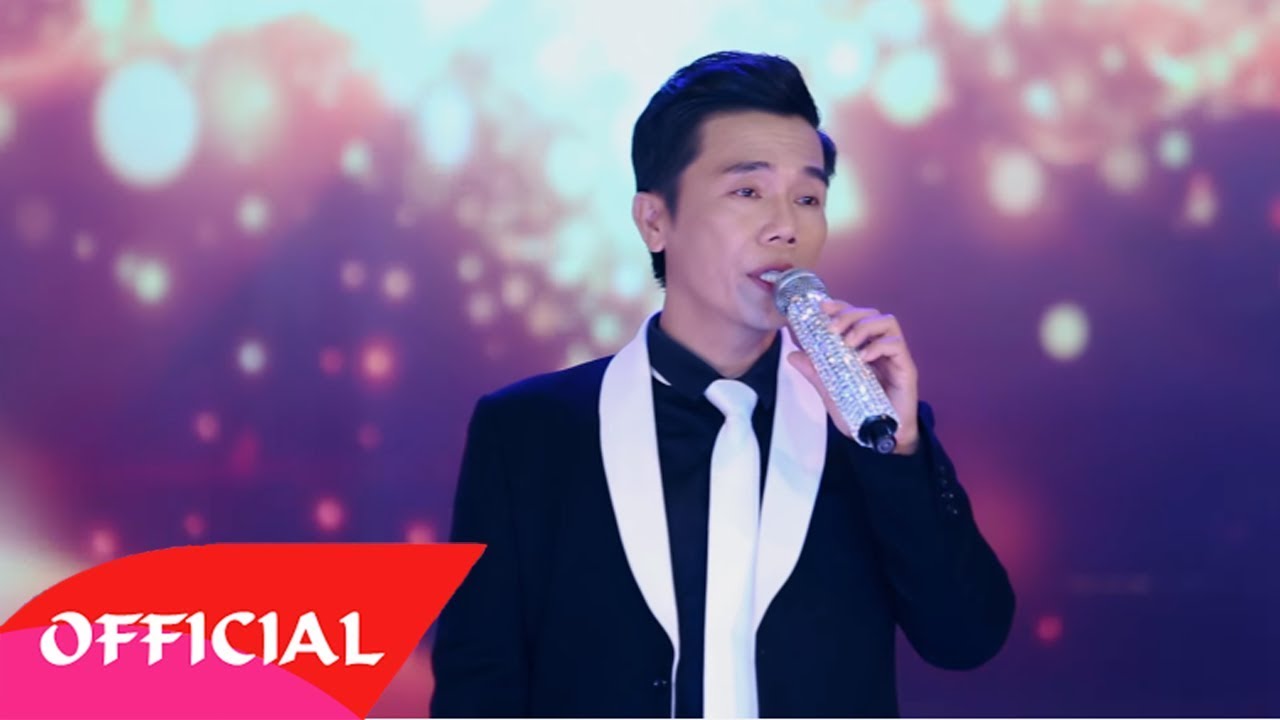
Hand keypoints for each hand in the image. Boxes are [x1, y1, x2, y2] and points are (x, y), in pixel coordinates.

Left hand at [786, 299, 920, 454]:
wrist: (883, 439)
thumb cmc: (861, 414)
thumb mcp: (831, 393)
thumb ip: (815, 373)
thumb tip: (792, 354)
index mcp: (863, 347)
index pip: (854, 316)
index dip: (840, 307)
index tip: (822, 307)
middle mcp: (880, 347)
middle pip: (870, 313)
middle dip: (849, 314)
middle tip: (833, 329)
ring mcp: (894, 356)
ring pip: (887, 322)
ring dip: (864, 326)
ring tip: (849, 342)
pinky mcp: (906, 368)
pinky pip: (897, 345)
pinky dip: (878, 346)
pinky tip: (864, 358)